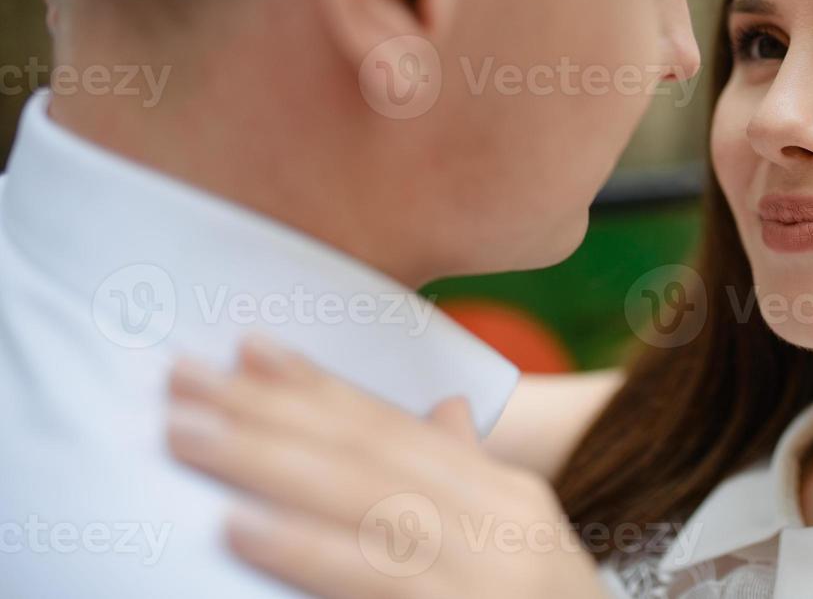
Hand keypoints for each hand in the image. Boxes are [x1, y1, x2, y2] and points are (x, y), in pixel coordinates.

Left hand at [166, 334, 607, 598]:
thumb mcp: (519, 547)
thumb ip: (470, 481)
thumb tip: (447, 411)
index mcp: (507, 494)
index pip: (396, 428)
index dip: (318, 385)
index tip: (246, 348)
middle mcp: (502, 517)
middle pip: (367, 449)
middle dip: (269, 409)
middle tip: (182, 379)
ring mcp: (488, 567)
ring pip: (362, 498)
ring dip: (265, 461)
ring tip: (187, 434)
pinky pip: (372, 576)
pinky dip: (303, 547)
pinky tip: (239, 527)